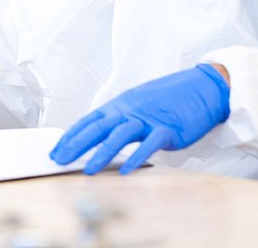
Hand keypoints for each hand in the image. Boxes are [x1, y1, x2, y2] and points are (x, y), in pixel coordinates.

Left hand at [50, 64, 229, 174]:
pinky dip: (137, 157)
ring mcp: (150, 118)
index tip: (56, 149)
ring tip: (88, 170)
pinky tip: (126, 170)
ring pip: (120, 135)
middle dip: (76, 144)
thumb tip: (101, 135)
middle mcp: (131, 110)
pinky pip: (150, 143)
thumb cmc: (169, 98)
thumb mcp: (139, 104)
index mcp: (122, 104)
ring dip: (102, 153)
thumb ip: (122, 119)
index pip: (90, 120)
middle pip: (98, 127)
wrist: (201, 87)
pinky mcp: (168, 128)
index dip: (72, 135)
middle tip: (59, 159)